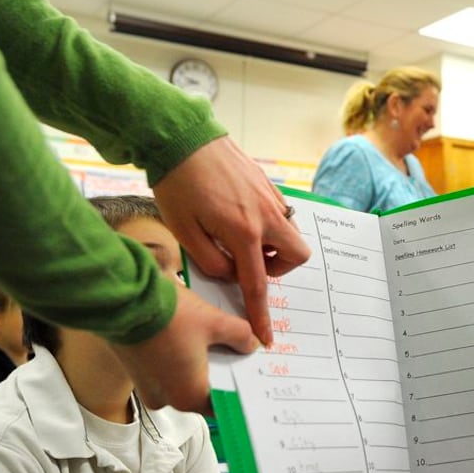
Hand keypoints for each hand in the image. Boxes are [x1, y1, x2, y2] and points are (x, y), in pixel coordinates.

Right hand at [112, 284, 258, 412]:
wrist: (122, 299)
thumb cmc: (168, 316)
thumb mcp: (215, 322)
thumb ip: (239, 336)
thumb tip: (251, 343)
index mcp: (189, 397)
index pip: (222, 403)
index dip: (237, 387)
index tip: (246, 374)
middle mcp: (165, 399)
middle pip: (201, 389)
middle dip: (217, 369)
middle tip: (233, 350)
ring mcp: (146, 386)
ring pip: (180, 377)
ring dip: (194, 361)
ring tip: (209, 337)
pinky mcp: (134, 370)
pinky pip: (162, 368)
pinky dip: (175, 356)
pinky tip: (185, 334)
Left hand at [153, 136, 310, 344]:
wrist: (182, 136)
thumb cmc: (177, 183)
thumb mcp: (184, 231)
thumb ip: (212, 260)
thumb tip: (232, 272)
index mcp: (243, 231)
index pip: (257, 283)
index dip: (262, 314)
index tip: (267, 336)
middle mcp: (265, 215)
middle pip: (296, 255)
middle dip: (279, 267)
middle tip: (249, 263)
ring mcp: (270, 197)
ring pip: (290, 233)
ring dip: (272, 244)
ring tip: (238, 237)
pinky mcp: (267, 183)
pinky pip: (278, 213)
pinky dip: (265, 224)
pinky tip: (235, 214)